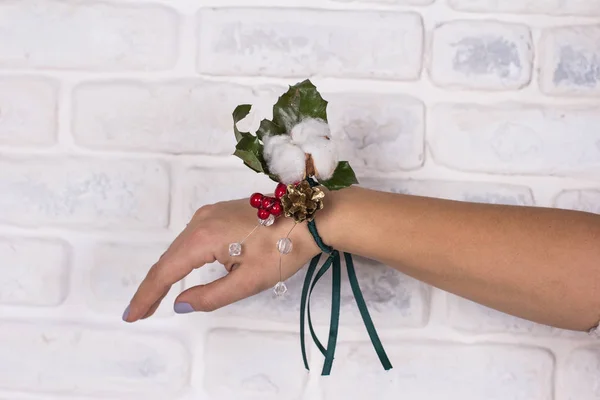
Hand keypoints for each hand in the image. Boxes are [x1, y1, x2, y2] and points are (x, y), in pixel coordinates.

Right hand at [122, 198, 320, 321]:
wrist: (310, 216)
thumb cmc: (283, 250)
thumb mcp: (248, 281)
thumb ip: (211, 296)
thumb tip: (180, 303)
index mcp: (203, 238)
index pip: (165, 271)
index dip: (147, 295)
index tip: (131, 315)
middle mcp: (200, 221)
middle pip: (169, 258)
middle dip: (154, 286)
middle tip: (141, 312)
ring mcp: (209, 213)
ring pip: (180, 247)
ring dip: (169, 272)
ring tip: (156, 297)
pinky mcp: (219, 212)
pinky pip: (193, 238)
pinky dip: (183, 258)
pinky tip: (183, 271)